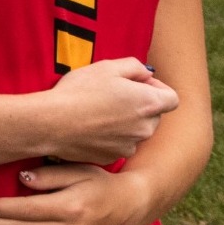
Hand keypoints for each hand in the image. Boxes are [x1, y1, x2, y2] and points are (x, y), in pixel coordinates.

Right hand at [42, 58, 176, 163]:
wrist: (51, 123)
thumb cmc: (79, 92)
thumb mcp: (108, 66)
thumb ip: (136, 67)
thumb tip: (146, 75)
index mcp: (149, 104)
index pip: (172, 98)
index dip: (157, 89)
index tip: (138, 84)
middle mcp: (144, 129)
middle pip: (154, 116)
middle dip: (140, 105)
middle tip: (114, 95)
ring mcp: (128, 146)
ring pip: (135, 132)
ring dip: (125, 122)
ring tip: (98, 111)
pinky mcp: (111, 158)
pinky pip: (118, 145)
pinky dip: (110, 137)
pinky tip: (90, 126)